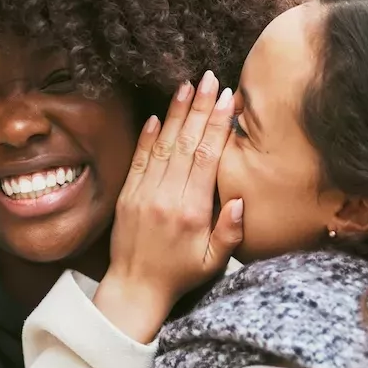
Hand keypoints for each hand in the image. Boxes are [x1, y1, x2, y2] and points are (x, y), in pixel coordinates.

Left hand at [95, 71, 242, 342]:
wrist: (135, 288)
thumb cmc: (180, 275)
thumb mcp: (213, 262)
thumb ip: (229, 233)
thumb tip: (239, 200)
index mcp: (190, 211)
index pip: (205, 158)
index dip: (217, 125)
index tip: (228, 99)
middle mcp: (165, 198)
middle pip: (185, 144)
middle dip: (200, 108)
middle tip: (211, 78)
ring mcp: (143, 194)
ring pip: (163, 146)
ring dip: (176, 114)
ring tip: (187, 86)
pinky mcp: (127, 195)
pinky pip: (140, 159)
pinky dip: (149, 136)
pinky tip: (159, 115)